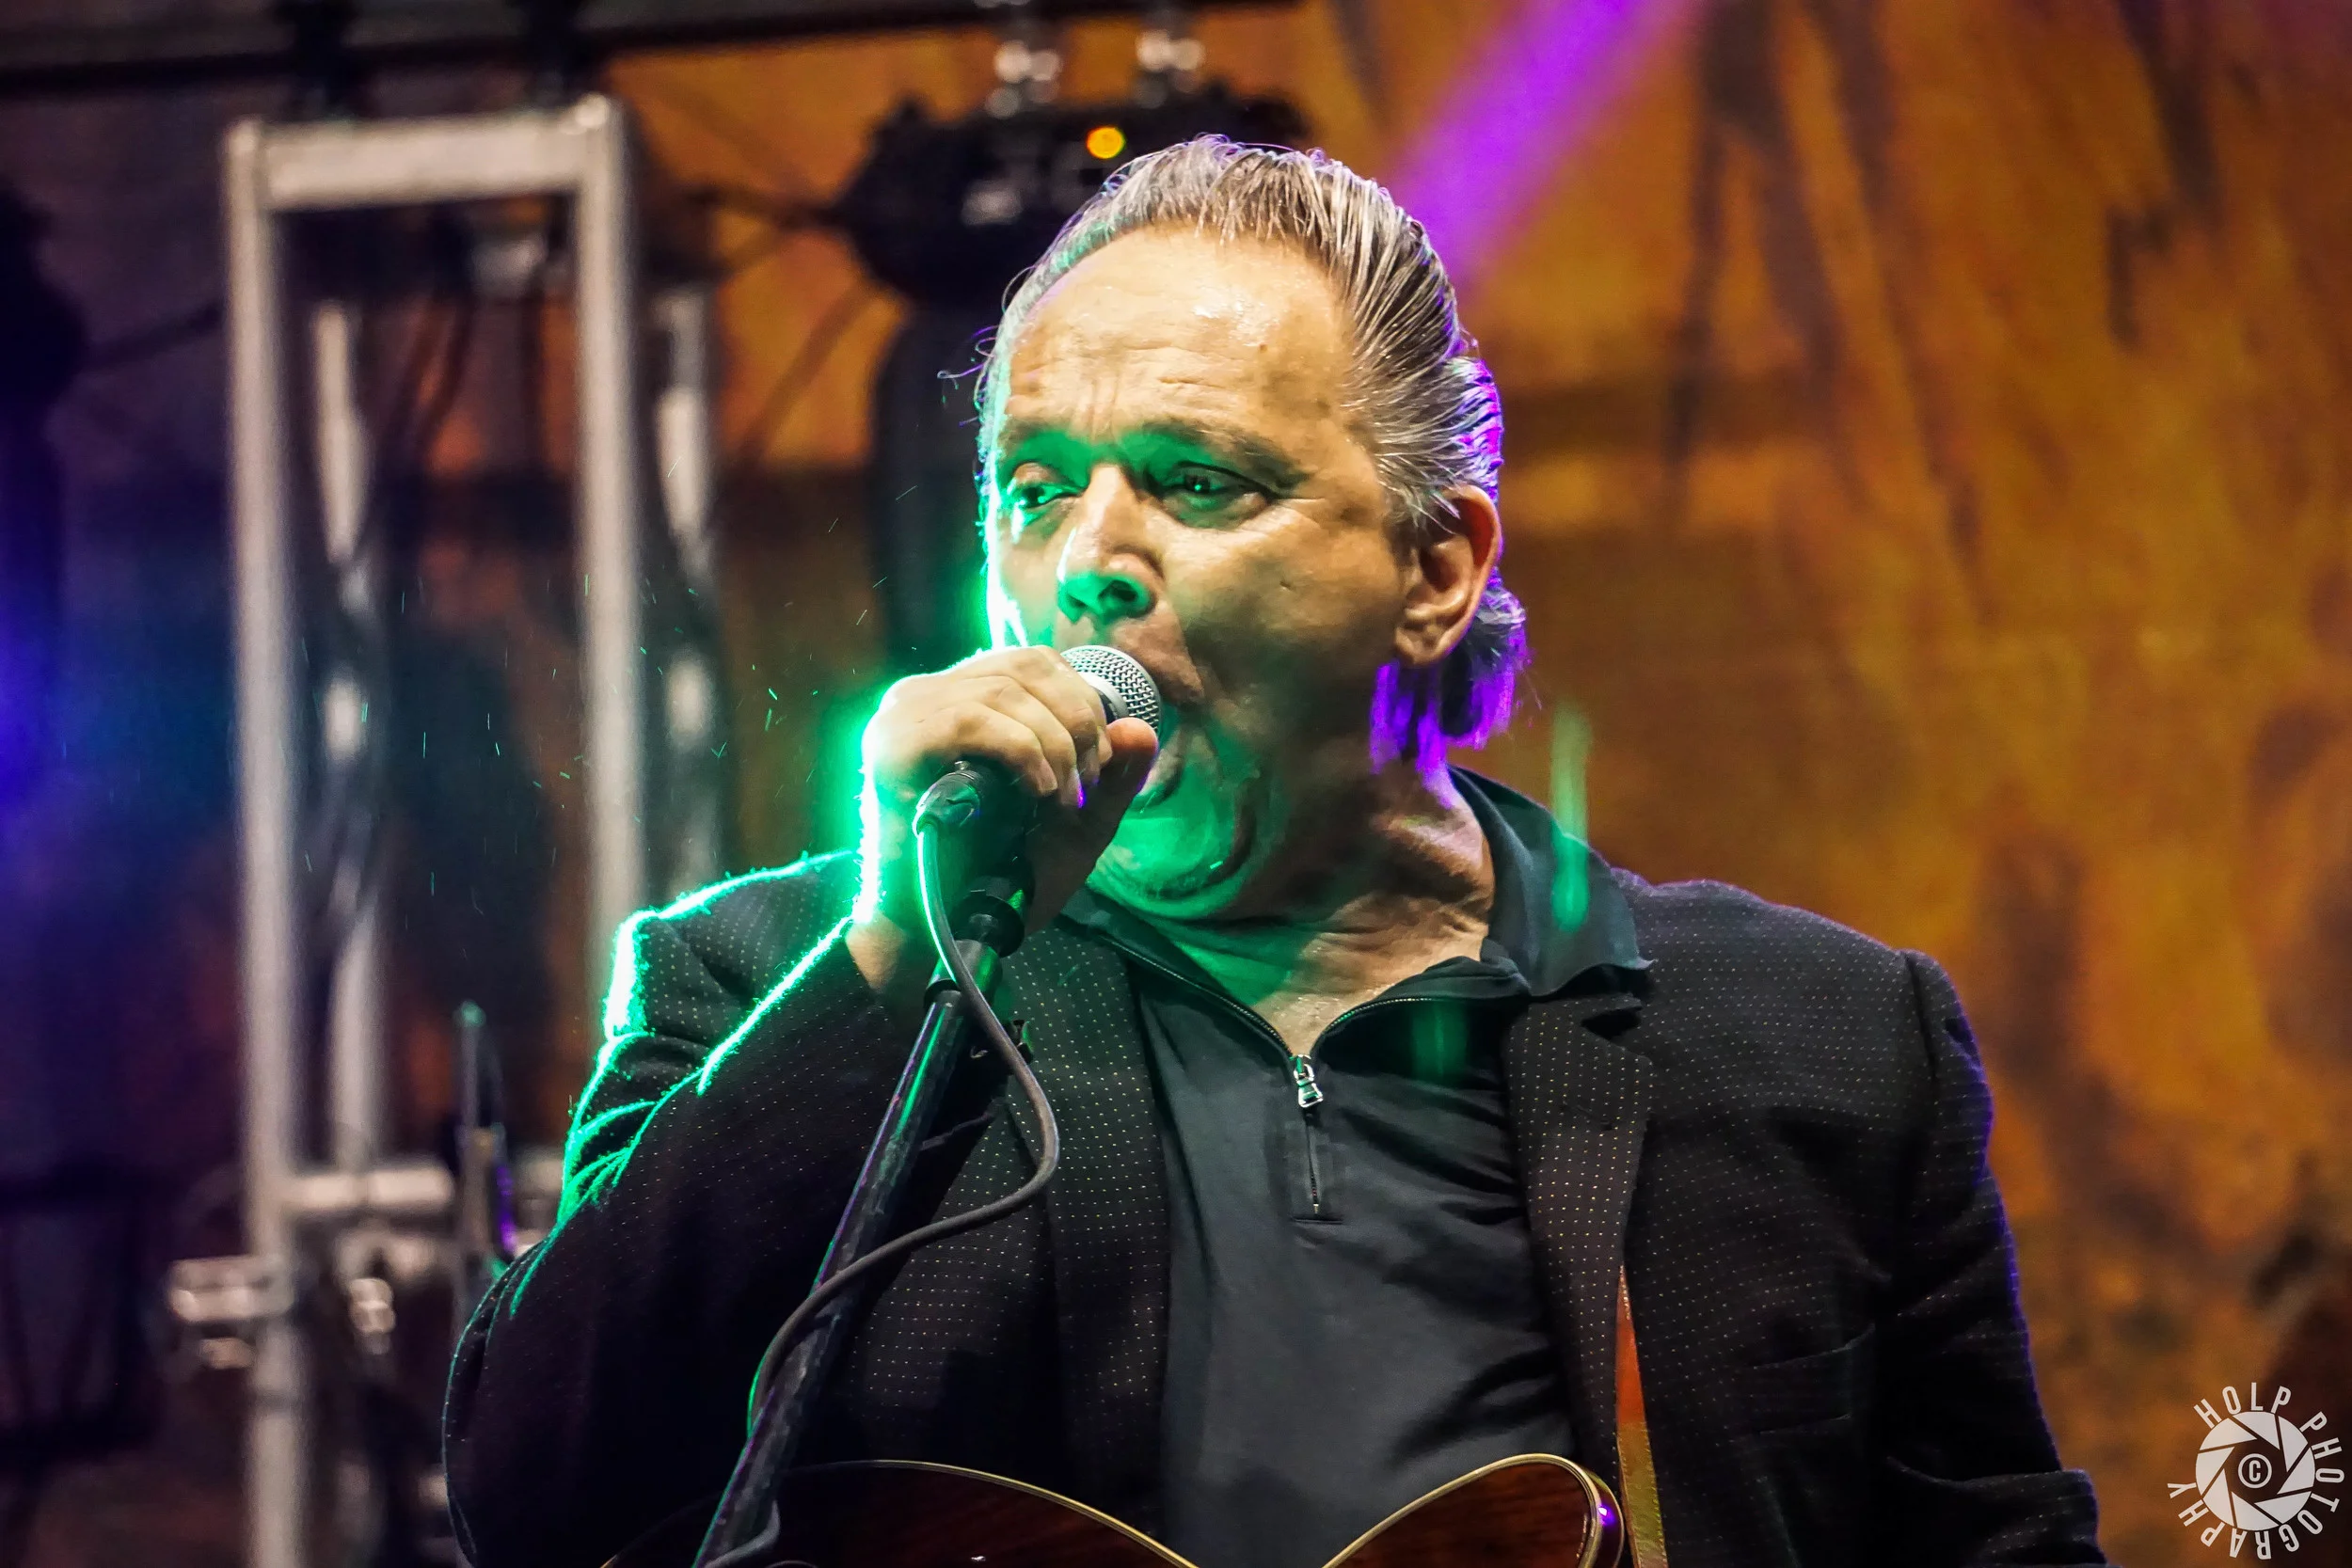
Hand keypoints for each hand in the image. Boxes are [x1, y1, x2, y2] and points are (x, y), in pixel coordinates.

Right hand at [845, 646, 1158, 1009]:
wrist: (950, 928)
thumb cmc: (1002, 877)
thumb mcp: (1075, 824)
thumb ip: (1112, 779)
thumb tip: (1142, 728)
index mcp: (961, 699)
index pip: (1031, 661)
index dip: (1080, 698)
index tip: (1099, 762)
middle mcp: (926, 696)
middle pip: (1023, 667)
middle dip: (1076, 721)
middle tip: (1088, 783)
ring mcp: (904, 718)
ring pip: (1002, 690)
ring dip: (1053, 743)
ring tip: (1062, 799)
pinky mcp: (893, 748)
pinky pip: (968, 721)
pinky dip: (1019, 751)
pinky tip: (1036, 792)